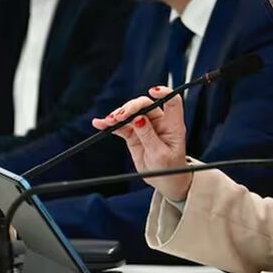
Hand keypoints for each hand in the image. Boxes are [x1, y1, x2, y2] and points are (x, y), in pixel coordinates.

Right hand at [91, 86, 190, 200]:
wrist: (165, 181)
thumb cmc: (170, 168)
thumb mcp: (160, 155)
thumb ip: (149, 136)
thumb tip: (139, 118)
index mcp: (172, 125)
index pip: (172, 101)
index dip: (164, 93)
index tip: (153, 91)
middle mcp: (159, 122)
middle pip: (145, 105)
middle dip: (131, 107)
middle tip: (119, 116)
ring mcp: (145, 126)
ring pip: (131, 113)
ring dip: (118, 115)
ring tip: (108, 121)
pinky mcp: (134, 134)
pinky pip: (121, 126)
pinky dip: (110, 124)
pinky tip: (100, 123)